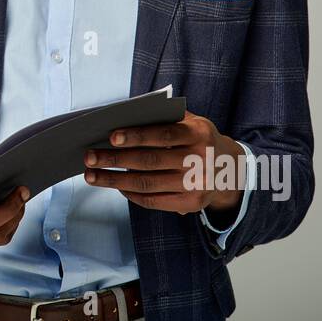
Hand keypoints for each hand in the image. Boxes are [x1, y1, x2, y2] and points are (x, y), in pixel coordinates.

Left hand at [81, 110, 243, 214]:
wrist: (232, 169)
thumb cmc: (200, 139)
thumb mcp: (193, 122)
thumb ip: (165, 117)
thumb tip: (124, 116)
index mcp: (199, 134)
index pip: (163, 135)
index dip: (136, 136)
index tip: (111, 137)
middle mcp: (200, 161)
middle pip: (150, 162)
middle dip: (115, 160)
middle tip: (90, 157)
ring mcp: (196, 185)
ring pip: (147, 184)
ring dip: (114, 180)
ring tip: (92, 175)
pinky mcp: (191, 204)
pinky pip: (154, 201)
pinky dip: (131, 194)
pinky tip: (115, 185)